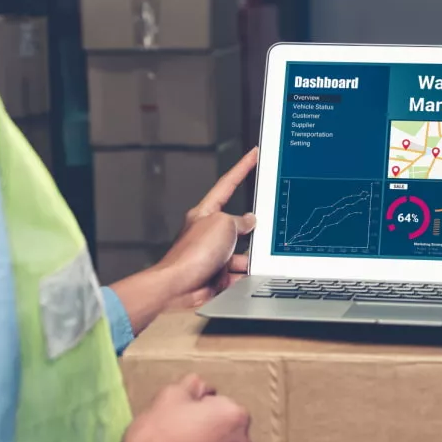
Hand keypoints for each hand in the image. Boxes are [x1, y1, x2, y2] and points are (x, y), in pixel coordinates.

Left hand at [109, 148, 257, 329]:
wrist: (179, 287)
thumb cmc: (192, 254)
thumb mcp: (223, 225)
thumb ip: (239, 220)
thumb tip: (249, 222)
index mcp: (207, 213)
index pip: (228, 184)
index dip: (242, 168)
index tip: (254, 154)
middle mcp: (210, 232)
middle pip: (239, 224)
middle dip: (252, 230)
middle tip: (263, 230)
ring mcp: (215, 254)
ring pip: (243, 252)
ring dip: (248, 258)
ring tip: (249, 261)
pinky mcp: (219, 274)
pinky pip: (239, 273)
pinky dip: (244, 276)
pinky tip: (244, 277)